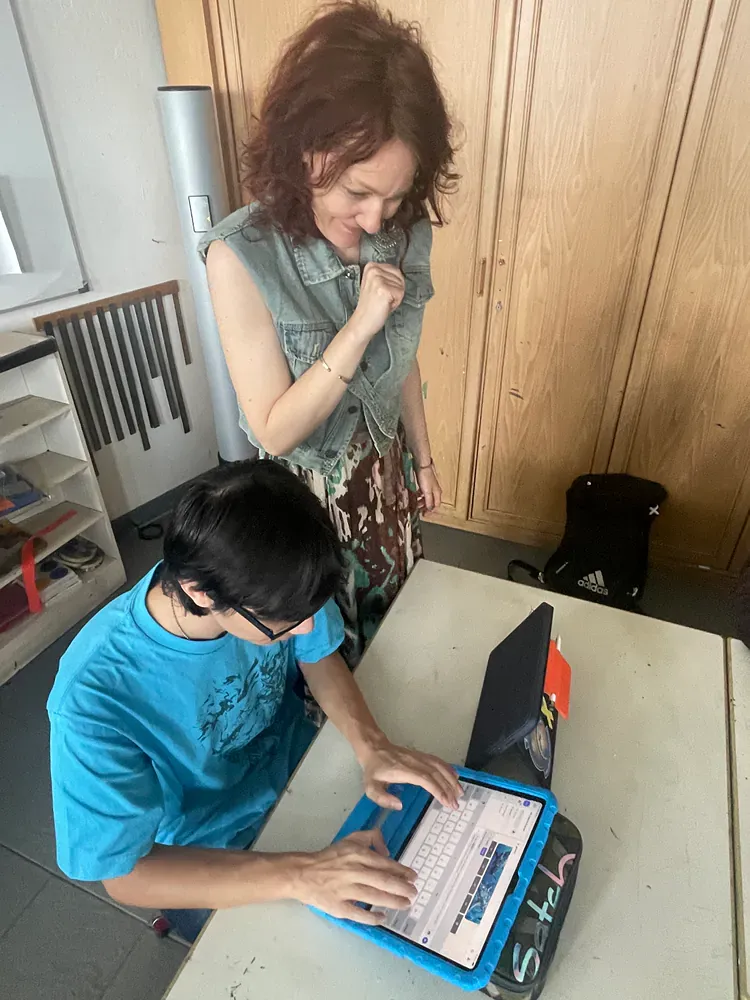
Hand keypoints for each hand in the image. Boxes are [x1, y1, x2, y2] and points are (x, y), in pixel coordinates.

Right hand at [290, 830, 416, 923]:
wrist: (304, 873)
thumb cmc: (331, 857)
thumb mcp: (350, 839)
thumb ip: (371, 837)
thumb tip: (387, 851)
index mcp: (358, 855)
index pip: (385, 864)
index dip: (401, 871)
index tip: (413, 877)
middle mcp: (354, 872)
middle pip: (383, 881)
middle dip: (402, 888)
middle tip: (414, 893)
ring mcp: (346, 891)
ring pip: (374, 897)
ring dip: (393, 902)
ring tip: (406, 905)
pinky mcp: (338, 907)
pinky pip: (359, 914)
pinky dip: (372, 917)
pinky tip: (383, 917)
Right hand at [351, 262, 405, 340]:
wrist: (362, 322)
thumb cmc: (371, 306)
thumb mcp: (375, 284)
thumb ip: (385, 275)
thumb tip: (400, 270)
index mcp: (371, 266)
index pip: (395, 270)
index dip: (393, 284)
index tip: (381, 292)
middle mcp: (374, 270)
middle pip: (400, 277)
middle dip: (395, 290)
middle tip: (382, 299)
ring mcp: (378, 279)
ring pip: (401, 286)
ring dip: (395, 297)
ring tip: (383, 302)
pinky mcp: (384, 289)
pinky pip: (401, 294)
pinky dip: (396, 303)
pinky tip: (385, 306)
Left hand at [360, 739, 461, 810]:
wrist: (374, 748)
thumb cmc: (374, 770)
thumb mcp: (371, 787)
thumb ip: (382, 798)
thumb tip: (400, 805)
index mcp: (403, 770)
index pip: (425, 780)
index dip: (438, 790)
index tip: (447, 802)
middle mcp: (414, 762)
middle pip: (436, 774)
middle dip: (448, 789)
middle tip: (456, 804)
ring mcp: (419, 757)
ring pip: (439, 766)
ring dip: (451, 779)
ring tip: (460, 792)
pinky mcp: (421, 755)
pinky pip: (437, 761)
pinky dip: (448, 768)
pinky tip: (455, 776)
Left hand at [416, 460, 441, 512]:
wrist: (422, 465)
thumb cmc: (426, 477)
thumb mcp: (427, 491)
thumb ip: (429, 501)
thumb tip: (430, 509)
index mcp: (437, 493)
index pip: (436, 505)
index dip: (431, 511)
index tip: (424, 515)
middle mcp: (435, 490)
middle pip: (431, 502)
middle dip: (425, 507)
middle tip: (418, 511)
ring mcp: (430, 486)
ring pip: (426, 497)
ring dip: (421, 502)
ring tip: (415, 504)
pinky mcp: (425, 483)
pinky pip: (423, 492)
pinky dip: (419, 496)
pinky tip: (414, 496)